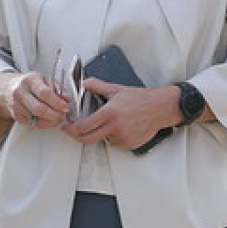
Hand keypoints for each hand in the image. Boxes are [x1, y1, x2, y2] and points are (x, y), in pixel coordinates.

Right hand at [0, 71, 71, 128]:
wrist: (6, 88)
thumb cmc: (29, 83)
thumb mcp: (43, 79)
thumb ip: (57, 87)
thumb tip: (67, 98)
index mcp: (30, 80)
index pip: (44, 93)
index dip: (57, 102)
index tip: (66, 107)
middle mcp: (21, 92)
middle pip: (39, 109)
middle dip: (54, 115)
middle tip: (63, 116)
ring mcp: (16, 105)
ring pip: (35, 118)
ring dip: (50, 121)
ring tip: (57, 118)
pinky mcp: (15, 115)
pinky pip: (31, 123)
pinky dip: (42, 124)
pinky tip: (47, 120)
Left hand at [62, 78, 176, 149]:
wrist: (160, 108)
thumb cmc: (141, 99)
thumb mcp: (117, 89)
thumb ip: (98, 86)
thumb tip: (84, 83)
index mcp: (109, 113)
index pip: (83, 126)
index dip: (71, 128)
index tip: (66, 127)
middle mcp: (115, 128)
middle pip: (88, 139)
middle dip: (76, 136)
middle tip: (72, 132)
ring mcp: (122, 138)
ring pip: (102, 140)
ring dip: (98, 134)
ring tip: (107, 122)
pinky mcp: (129, 144)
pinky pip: (114, 143)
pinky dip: (111, 137)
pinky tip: (118, 127)